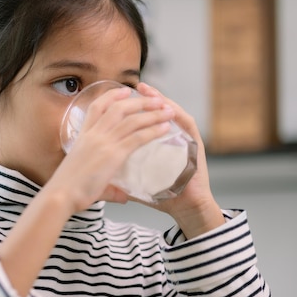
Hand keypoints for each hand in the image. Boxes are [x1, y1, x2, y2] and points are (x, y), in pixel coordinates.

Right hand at [47, 86, 175, 215]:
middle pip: (119, 108)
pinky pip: (138, 137)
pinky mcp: (114, 155)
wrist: (61, 194)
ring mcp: (104, 143)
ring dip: (152, 113)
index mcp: (83, 136)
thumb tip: (124, 196)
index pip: (97, 107)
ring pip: (132, 120)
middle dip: (140, 101)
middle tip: (156, 99)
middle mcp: (94, 135)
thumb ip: (109, 185)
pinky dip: (153, 130)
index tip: (125, 91)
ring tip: (167, 111)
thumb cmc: (68, 190)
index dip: (111, 96)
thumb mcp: (85, 176)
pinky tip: (164, 128)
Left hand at [132, 83, 224, 238]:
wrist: (187, 209)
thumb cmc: (165, 198)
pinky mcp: (194, 145)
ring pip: (171, 112)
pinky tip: (169, 106)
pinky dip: (178, 113)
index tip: (117, 99)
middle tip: (135, 86)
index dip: (131, 109)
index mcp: (155, 146)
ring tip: (149, 91)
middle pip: (155, 112)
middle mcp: (170, 138)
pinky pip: (187, 124)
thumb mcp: (136, 185)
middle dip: (144, 99)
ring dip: (160, 100)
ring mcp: (183, 139)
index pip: (142, 122)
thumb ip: (121, 180)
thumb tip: (103, 181)